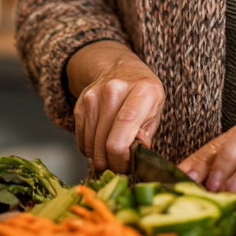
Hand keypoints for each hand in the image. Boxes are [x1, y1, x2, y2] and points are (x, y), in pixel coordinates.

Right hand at [66, 40, 164, 172]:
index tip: (128, 167)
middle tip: (121, 167)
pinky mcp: (79, 106)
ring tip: (113, 156)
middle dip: (113, 164)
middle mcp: (114, 91)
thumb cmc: (142, 91)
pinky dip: (91, 150)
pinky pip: (81, 140)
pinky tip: (102, 145)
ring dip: (101, 159)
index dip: (123, 157)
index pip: (125, 128)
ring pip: (91, 146)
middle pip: (105, 143)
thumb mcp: (156, 106)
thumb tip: (137, 156)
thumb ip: (148, 133)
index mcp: (142, 90)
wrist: (118, 67)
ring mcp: (93, 97)